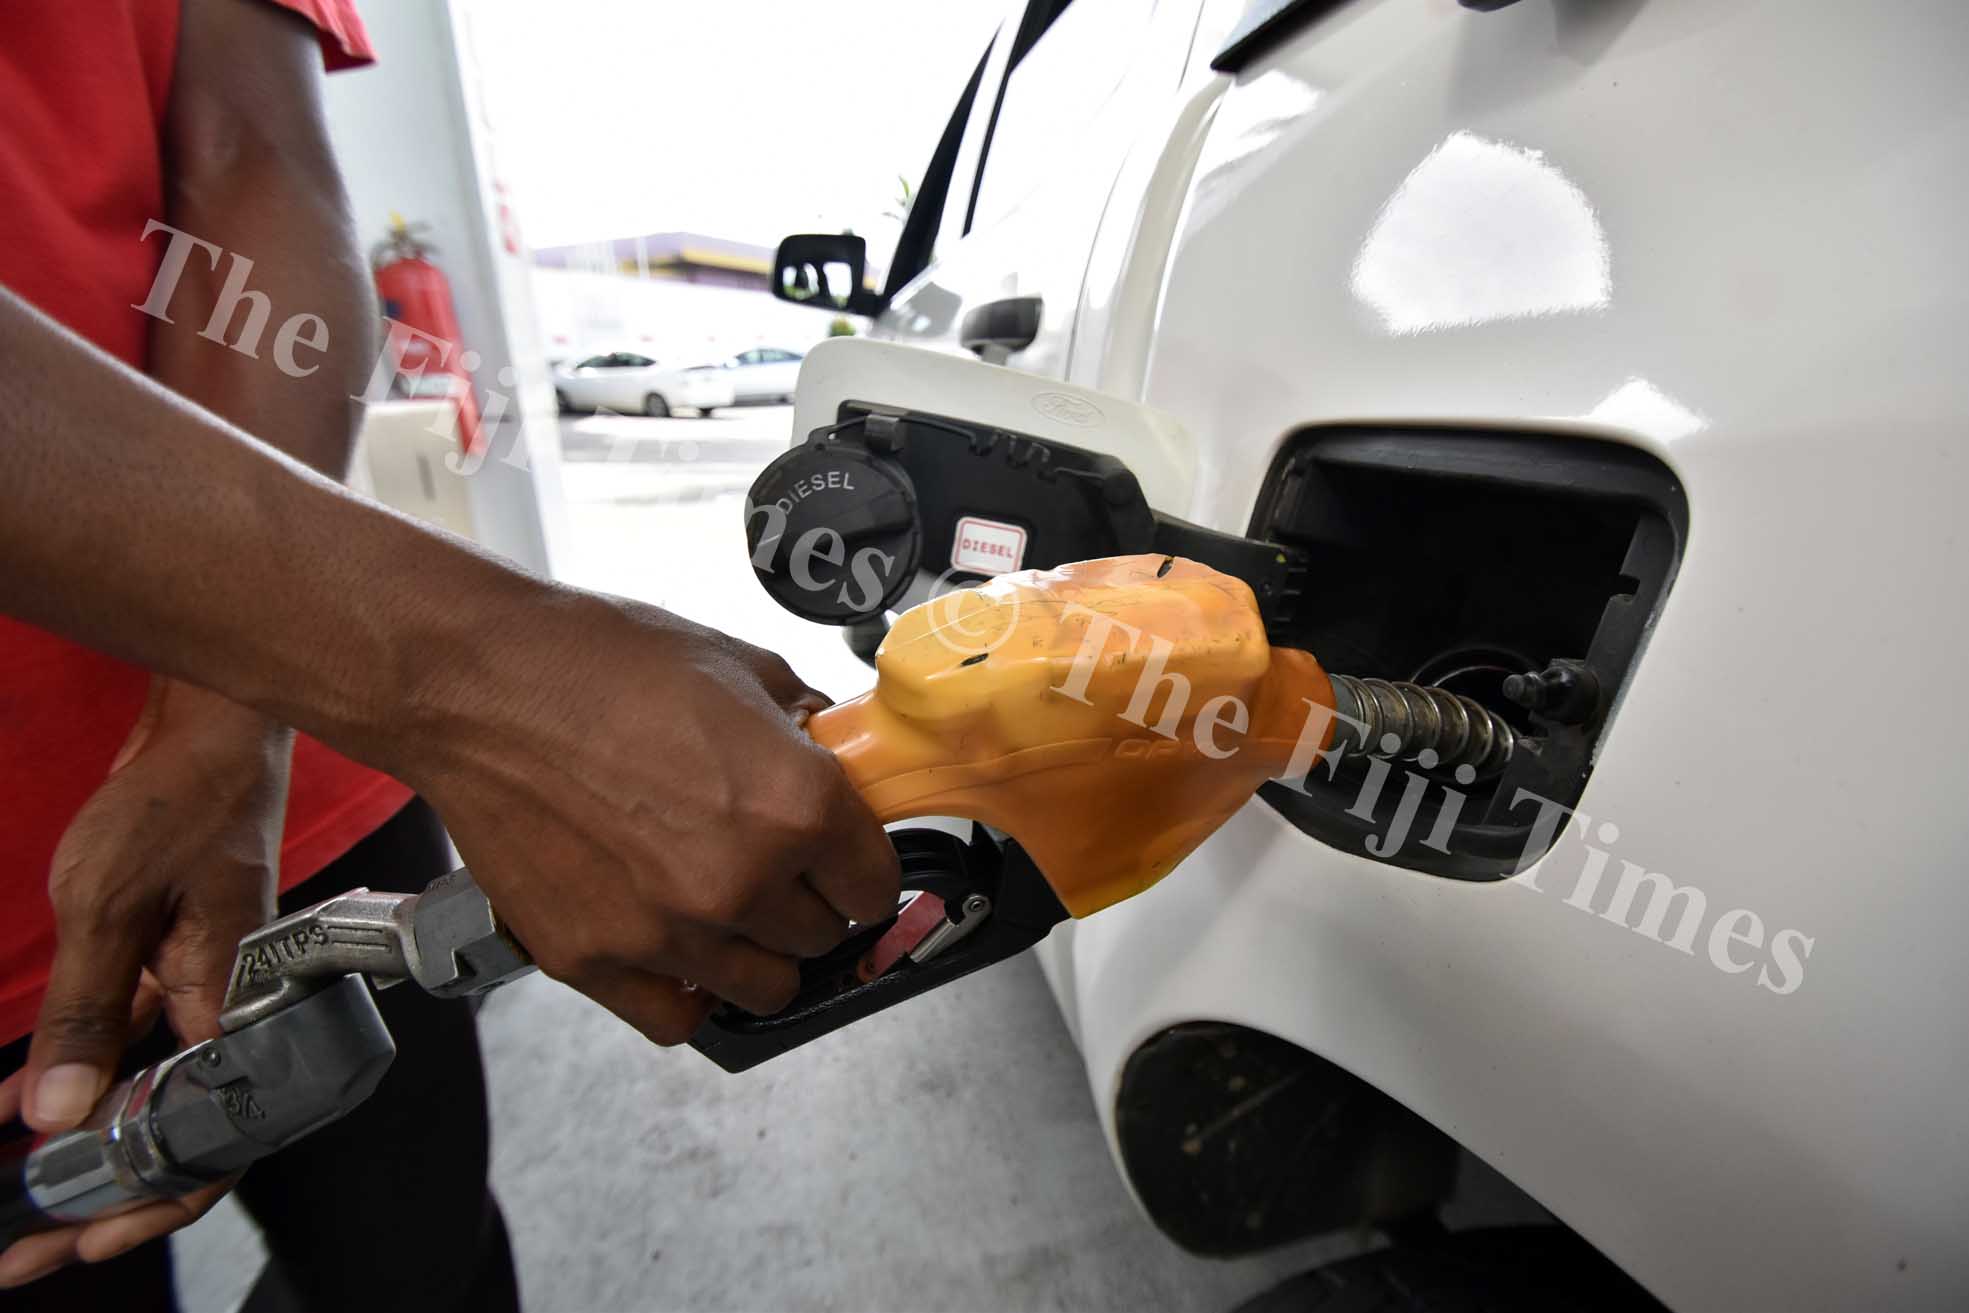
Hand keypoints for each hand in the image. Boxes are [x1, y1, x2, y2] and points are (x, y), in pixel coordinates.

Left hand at [0, 679, 286, 1286]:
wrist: (211, 735)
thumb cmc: (182, 804)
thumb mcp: (106, 909)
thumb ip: (83, 1016)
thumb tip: (53, 1114)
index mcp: (232, 1009)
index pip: (209, 1140)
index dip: (149, 1204)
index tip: (79, 1242)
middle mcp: (227, 1013)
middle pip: (175, 1134)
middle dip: (100, 1200)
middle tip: (28, 1245)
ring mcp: (201, 991)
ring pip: (146, 1095)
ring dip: (80, 1146)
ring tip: (15, 1196)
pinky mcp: (174, 966)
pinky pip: (129, 1046)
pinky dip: (76, 1079)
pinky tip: (17, 1104)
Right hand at [401, 592, 899, 1043]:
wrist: (480, 687)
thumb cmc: (600, 663)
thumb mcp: (741, 667)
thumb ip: (806, 728)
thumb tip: (835, 755)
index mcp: (796, 805)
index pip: (874, 885)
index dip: (862, 866)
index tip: (844, 860)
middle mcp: (741, 881)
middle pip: (822, 937)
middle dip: (809, 901)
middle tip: (778, 866)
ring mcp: (666, 932)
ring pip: (763, 987)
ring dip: (758, 952)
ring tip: (730, 906)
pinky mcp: (595, 960)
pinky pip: (677, 1017)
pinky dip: (691, 992)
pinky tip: (684, 951)